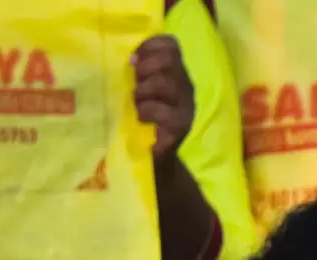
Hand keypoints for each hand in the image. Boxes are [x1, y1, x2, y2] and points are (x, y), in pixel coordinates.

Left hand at [132, 36, 194, 163]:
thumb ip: (140, 72)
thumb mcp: (142, 89)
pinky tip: (141, 117)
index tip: (133, 59)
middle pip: (170, 60)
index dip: (150, 46)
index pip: (171, 45)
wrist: (158, 157)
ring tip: (136, 100)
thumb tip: (130, 60)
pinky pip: (163, 111)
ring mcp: (186, 106)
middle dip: (147, 67)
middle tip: (135, 81)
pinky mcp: (181, 126)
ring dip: (144, 89)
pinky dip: (146, 110)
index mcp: (176, 73)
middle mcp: (186, 87)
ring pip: (166, 83)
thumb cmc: (145, 118)